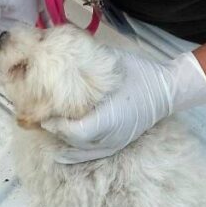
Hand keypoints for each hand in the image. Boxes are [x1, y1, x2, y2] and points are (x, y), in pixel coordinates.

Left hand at [42, 49, 205, 163]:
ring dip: (62, 140)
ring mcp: (115, 143)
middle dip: (55, 129)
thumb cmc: (140, 74)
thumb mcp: (114, 62)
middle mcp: (111, 136)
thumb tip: (63, 51)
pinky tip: (60, 153)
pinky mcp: (117, 144)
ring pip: (80, 149)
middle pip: (74, 141)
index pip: (77, 130)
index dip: (58, 125)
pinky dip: (74, 154)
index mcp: (111, 118)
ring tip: (47, 127)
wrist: (167, 89)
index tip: (44, 112)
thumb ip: (89, 59)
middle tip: (38, 114)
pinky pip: (91, 154)